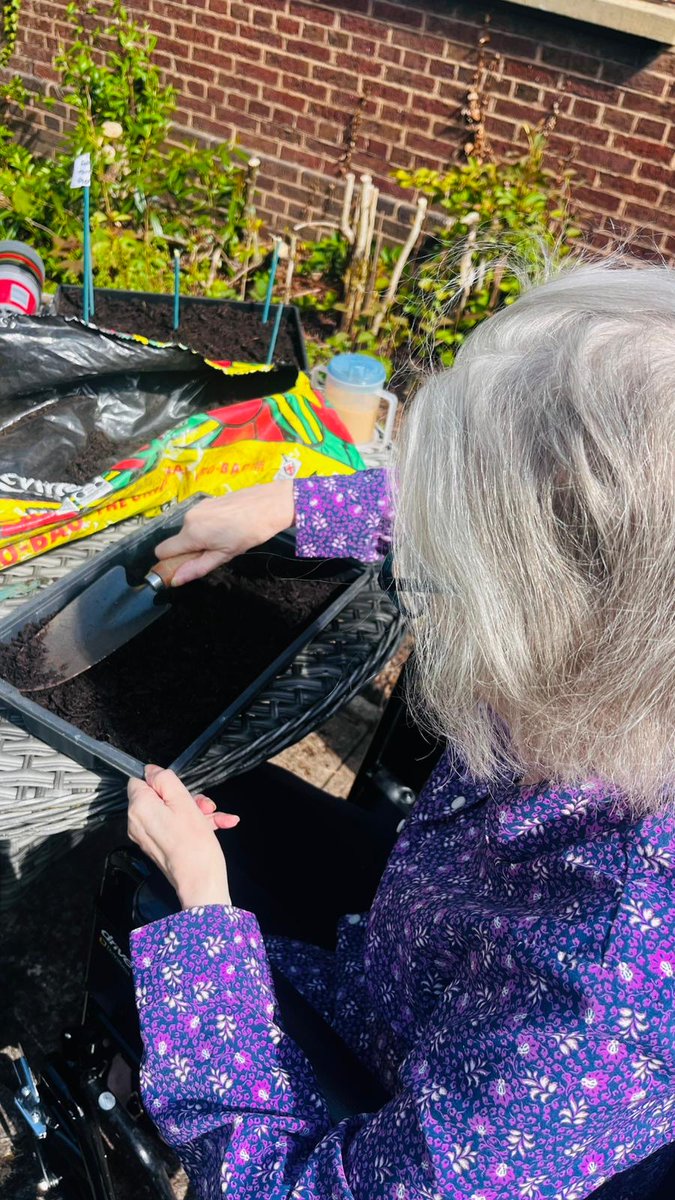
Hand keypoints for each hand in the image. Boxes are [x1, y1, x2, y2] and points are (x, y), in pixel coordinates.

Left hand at [128, 765, 239, 908]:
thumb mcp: (183, 800)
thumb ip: (164, 780)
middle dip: (185, 798)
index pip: (140, 781)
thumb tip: (151, 770)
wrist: (200, 881)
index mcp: (139, 808)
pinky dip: (193, 825)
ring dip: (194, 811)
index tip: (180, 790)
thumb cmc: (194, 843)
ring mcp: (147, 837)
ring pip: (170, 812)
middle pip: (158, 797)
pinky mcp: (158, 847)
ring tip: (215, 817)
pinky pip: (174, 827)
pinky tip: (219, 825)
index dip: (162, 782)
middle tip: (204, 805)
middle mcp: (137, 822)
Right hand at [154, 480, 294, 585]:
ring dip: (200, 538)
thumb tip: (175, 580)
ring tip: (225, 538)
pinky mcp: (206, 501)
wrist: (269, 503)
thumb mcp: (224, 555)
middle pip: (177, 541)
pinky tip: (227, 526)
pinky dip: (207, 527)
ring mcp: (197, 507)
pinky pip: (198, 520)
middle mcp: (189, 518)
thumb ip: (197, 568)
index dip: (170, 562)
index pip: (162, 551)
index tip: (187, 566)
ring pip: (189, 530)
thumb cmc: (249, 532)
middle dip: (190, 550)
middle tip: (216, 551)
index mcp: (191, 533)